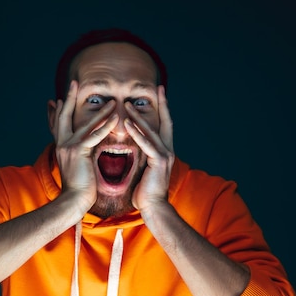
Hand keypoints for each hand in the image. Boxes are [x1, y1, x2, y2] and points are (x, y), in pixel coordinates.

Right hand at [52, 80, 118, 212]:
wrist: (73, 201)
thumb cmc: (78, 189)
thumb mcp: (77, 168)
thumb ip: (80, 155)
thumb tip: (84, 152)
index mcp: (61, 147)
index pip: (60, 123)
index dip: (61, 109)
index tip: (62, 98)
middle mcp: (62, 144)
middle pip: (65, 115)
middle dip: (70, 98)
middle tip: (74, 83)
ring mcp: (69, 146)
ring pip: (85, 123)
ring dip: (100, 111)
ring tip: (112, 101)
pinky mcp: (79, 151)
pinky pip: (94, 135)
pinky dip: (105, 126)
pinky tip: (114, 118)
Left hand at [125, 85, 174, 211]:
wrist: (153, 207)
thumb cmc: (146, 192)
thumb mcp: (144, 169)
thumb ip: (143, 155)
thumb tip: (136, 147)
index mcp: (164, 151)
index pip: (164, 125)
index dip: (163, 109)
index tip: (159, 93)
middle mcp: (168, 150)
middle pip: (164, 121)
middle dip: (160, 104)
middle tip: (155, 88)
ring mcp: (165, 155)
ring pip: (152, 130)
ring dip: (139, 116)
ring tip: (127, 104)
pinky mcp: (159, 161)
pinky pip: (146, 143)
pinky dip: (137, 133)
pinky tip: (128, 123)